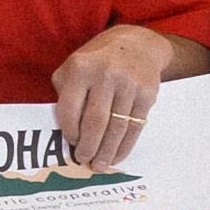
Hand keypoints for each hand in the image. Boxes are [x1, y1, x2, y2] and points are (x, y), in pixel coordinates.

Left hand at [52, 22, 179, 165]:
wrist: (137, 44)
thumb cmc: (97, 60)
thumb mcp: (74, 65)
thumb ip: (64, 90)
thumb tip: (62, 127)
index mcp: (81, 68)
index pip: (70, 108)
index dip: (69, 131)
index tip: (70, 143)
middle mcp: (105, 75)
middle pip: (95, 122)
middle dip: (88, 146)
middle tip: (83, 160)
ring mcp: (129, 85)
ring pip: (116, 127)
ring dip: (107, 151)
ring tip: (99, 165)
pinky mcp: (147, 94)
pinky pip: (135, 126)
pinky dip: (125, 145)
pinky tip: (117, 155)